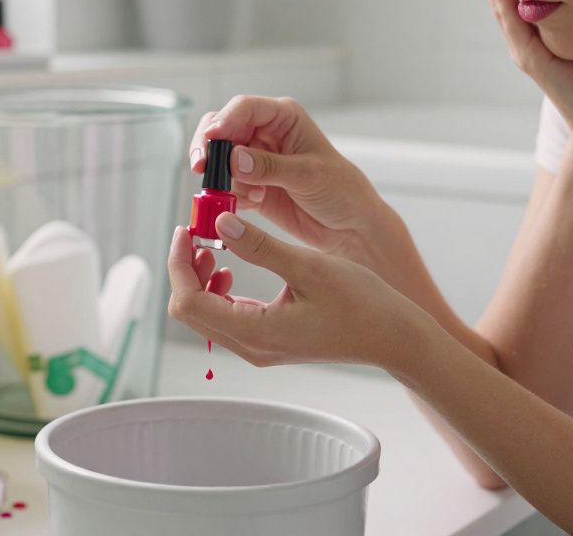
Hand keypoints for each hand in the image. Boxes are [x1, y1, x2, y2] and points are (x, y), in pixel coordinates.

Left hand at [166, 218, 435, 369]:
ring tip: (216, 244)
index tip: (186, 230)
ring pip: (206, 314)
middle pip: (191, 310)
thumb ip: (260, 247)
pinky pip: (227, 316)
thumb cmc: (361, 303)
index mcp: (256, 331)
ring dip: (202, 278)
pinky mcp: (268, 341)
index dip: (180, 264)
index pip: (189, 302)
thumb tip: (221, 224)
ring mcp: (259, 347)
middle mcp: (251, 346)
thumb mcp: (309, 267)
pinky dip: (220, 288)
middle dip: (187, 270)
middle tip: (199, 232)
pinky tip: (234, 264)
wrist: (393, 336)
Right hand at [189, 95, 386, 261]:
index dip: (224, 121)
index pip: (245, 108)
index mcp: (284, 117)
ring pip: (219, 158)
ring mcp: (256, 160)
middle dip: (209, 147)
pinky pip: (226, 185)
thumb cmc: (342, 191)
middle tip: (201, 167)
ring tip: (250, 195)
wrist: (350, 228)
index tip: (211, 140)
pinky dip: (229, 195)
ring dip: (222, 176)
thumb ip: (269, 167)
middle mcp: (266, 134)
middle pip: (222, 128)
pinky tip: (253, 203)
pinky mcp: (250, 186)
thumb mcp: (309, 176)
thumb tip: (233, 158)